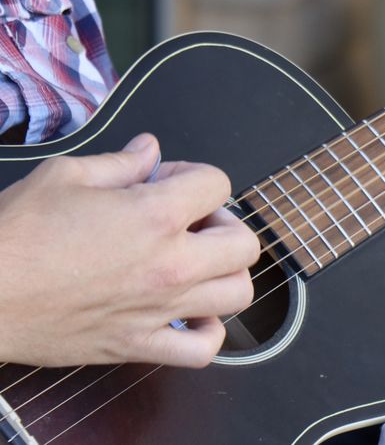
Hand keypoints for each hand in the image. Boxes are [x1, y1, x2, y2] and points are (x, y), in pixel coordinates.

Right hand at [0, 134, 260, 367]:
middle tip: (191, 222)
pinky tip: (189, 314)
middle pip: (245, 243)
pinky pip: (203, 349)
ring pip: (239, 294)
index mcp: (156, 215)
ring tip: (196, 264)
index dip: (195, 176)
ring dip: (226, 274)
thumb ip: (120, 162)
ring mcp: (160, 309)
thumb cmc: (16, 234)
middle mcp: (170, 264)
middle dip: (224, 223)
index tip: (167, 182)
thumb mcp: (64, 177)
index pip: (219, 184)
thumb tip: (150, 150)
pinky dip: (207, 333)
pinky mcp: (139, 345)